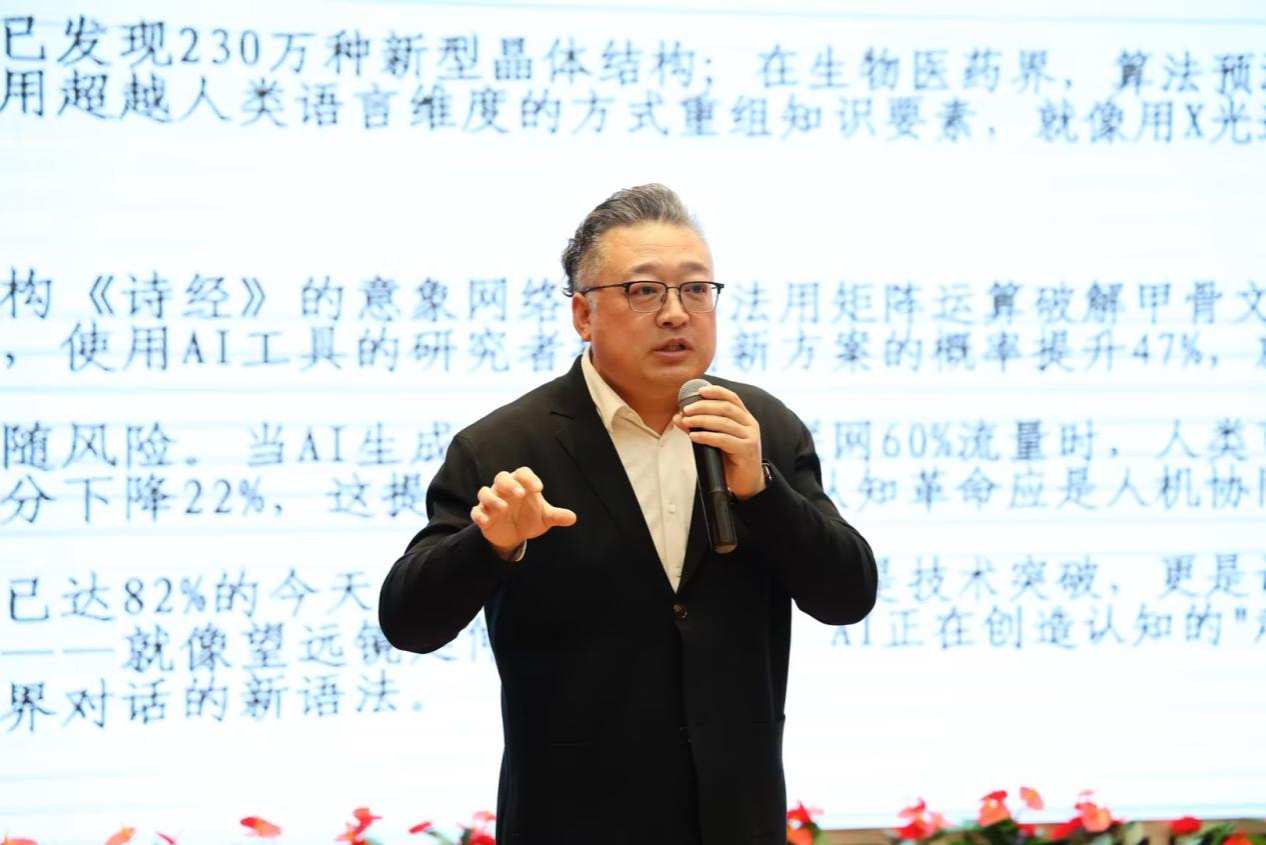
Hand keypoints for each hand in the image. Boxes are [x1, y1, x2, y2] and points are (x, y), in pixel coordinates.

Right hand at [471, 466, 576, 558]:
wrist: (514, 535)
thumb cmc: (529, 518)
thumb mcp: (545, 518)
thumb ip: (556, 516)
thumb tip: (573, 518)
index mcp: (520, 485)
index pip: (522, 473)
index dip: (529, 478)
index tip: (539, 488)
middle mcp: (504, 490)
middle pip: (501, 478)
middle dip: (510, 484)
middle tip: (520, 494)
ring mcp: (491, 502)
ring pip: (485, 493)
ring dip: (492, 499)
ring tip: (503, 508)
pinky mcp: (482, 515)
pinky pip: (476, 511)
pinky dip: (479, 515)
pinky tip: (486, 521)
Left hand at [673, 384, 764, 498]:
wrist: (747, 482)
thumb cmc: (731, 459)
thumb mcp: (716, 440)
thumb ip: (700, 427)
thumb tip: (679, 417)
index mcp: (745, 418)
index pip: (732, 398)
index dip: (716, 391)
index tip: (699, 391)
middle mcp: (750, 424)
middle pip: (726, 408)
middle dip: (704, 406)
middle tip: (686, 409)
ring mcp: (750, 437)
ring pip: (724, 423)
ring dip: (702, 420)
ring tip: (686, 422)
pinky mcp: (746, 450)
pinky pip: (724, 440)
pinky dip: (707, 436)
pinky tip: (695, 437)